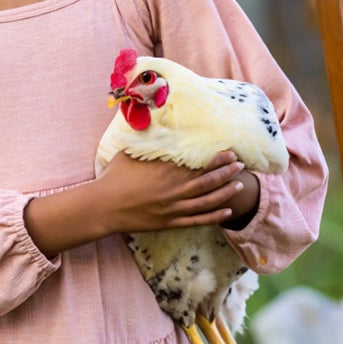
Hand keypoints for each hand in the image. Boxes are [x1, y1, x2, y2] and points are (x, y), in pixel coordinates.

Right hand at [95, 150, 258, 234]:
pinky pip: (197, 220)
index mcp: (165, 171)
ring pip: (207, 201)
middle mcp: (173, 190)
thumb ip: (146, 142)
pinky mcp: (169, 223)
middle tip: (240, 165)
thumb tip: (149, 120)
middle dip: (227, 173)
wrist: (102, 207)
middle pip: (208, 181)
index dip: (217, 158)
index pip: (198, 163)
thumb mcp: (129, 152)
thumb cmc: (113, 178)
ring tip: (238, 185)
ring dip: (225, 193)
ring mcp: (172, 208)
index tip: (230, 151)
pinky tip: (226, 211)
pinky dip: (213, 216)